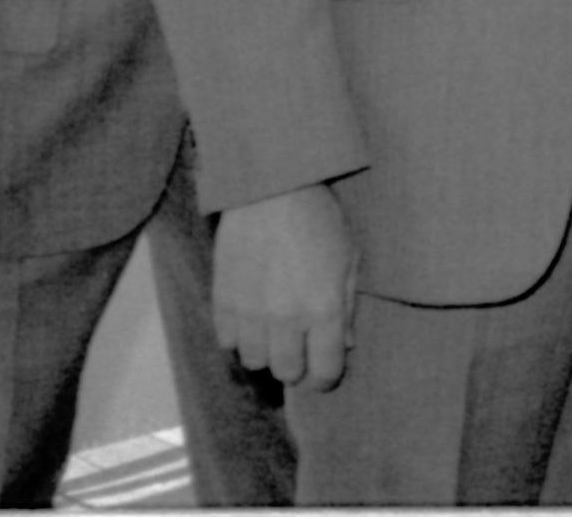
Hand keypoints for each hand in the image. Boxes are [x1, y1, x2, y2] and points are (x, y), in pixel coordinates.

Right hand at [214, 183, 356, 389]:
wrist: (270, 192)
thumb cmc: (319, 221)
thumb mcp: (350, 259)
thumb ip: (348, 306)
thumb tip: (347, 344)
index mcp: (324, 309)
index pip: (324, 370)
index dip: (326, 378)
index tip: (325, 372)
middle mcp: (285, 319)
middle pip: (286, 372)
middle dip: (297, 365)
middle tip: (301, 347)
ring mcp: (250, 314)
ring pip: (254, 361)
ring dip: (266, 352)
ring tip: (275, 330)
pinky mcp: (222, 303)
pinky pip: (227, 342)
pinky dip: (240, 337)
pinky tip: (251, 318)